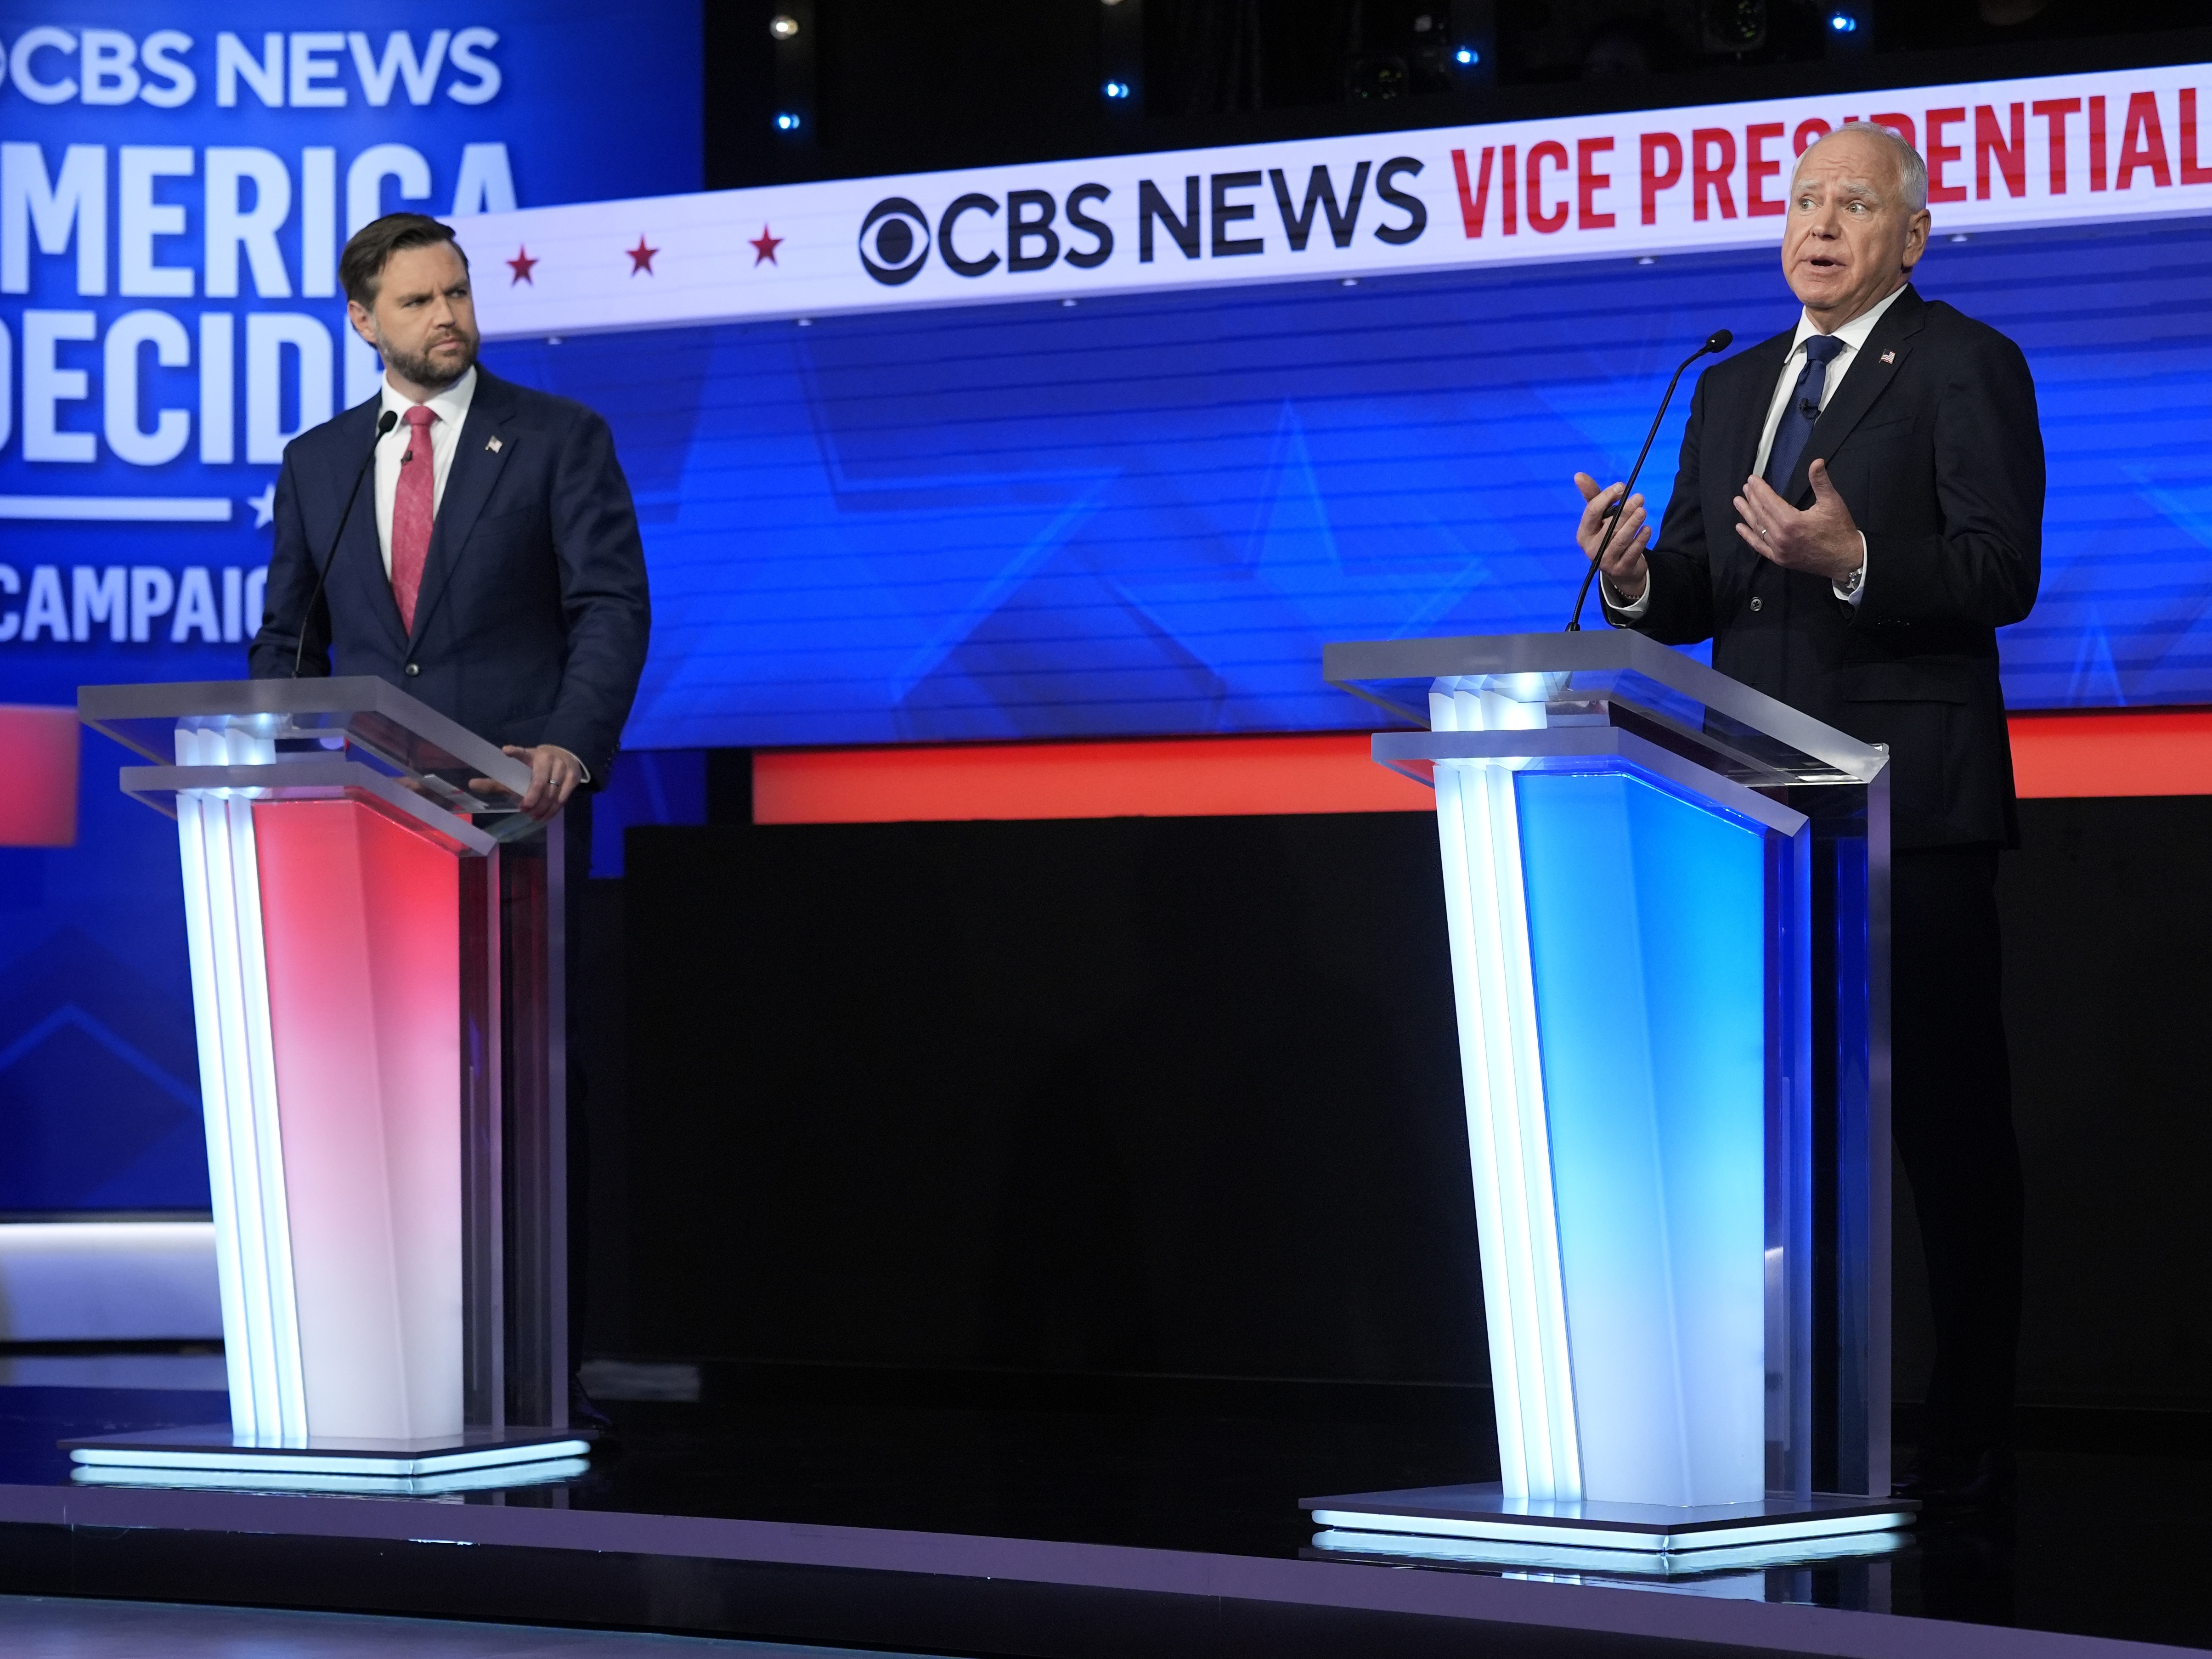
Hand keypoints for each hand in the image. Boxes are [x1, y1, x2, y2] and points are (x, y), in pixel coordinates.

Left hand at [468, 744, 584, 821]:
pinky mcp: (573, 778)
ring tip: (534, 816)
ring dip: (542, 808)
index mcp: (530, 755)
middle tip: (524, 810)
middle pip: (539, 783)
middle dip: (532, 799)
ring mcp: (563, 768)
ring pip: (552, 793)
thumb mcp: (518, 770)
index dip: (515, 752)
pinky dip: (553, 809)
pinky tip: (546, 816)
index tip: (506, 751)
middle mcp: (547, 759)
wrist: (565, 758)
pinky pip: (563, 798)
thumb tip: (471, 785)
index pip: (521, 753)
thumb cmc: (535, 767)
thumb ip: (497, 781)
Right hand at [1574, 473, 1649, 602]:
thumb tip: (1578, 475)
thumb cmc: (1608, 535)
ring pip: (1620, 539)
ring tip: (1643, 511)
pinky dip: (1640, 540)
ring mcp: (1606, 560)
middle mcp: (1591, 548)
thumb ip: (1592, 496)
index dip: (1606, 497)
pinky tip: (1647, 529)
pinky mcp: (1621, 568)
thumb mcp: (1600, 517)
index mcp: (1584, 533)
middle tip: (1640, 497)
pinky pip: (1632, 552)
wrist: (1619, 568)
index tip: (1621, 487)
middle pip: (1608, 526)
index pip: (1592, 512)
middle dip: (1625, 510)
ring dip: (1633, 524)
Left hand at [1733, 458, 1863, 582]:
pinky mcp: (1780, 559)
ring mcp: (1779, 550)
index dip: (1759, 489)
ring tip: (1738, 501)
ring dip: (1747, 514)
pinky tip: (1740, 527)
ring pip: (1758, 529)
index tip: (1751, 479)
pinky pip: (1759, 546)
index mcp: (1791, 522)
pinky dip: (1749, 536)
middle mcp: (1781, 537)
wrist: (1846, 559)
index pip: (1769, 501)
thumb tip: (1816, 461)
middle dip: (1752, 498)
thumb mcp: (1832, 502)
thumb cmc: (1839, 529)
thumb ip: (1821, 481)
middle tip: (1745, 487)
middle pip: (1761, 513)